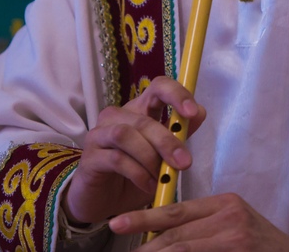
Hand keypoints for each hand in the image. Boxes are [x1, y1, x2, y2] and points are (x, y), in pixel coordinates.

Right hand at [63, 76, 206, 224]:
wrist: (103, 202)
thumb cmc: (134, 175)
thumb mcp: (162, 156)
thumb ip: (178, 135)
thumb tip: (199, 112)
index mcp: (139, 109)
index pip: (158, 87)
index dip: (176, 94)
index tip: (192, 112)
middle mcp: (117, 116)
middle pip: (144, 118)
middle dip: (167, 141)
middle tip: (184, 163)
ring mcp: (100, 134)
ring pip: (126, 135)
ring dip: (149, 158)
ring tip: (161, 178)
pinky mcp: (90, 157)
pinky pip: (116, 159)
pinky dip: (137, 173)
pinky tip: (149, 186)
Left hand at [109, 192, 288, 250]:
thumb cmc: (259, 244)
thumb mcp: (233, 223)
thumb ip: (201, 225)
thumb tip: (159, 237)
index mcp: (224, 203)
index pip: (175, 210)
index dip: (143, 218)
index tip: (117, 223)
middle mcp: (229, 217)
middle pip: (175, 235)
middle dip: (146, 249)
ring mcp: (235, 239)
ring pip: (181, 251)